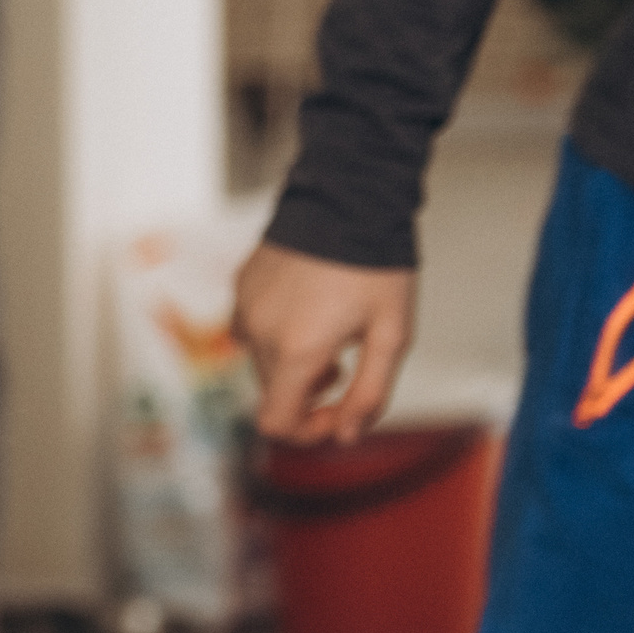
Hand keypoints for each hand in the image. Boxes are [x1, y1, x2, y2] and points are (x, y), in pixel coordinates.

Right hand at [231, 242, 416, 443]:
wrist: (348, 197)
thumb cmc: (376, 264)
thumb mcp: (392, 335)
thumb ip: (370, 395)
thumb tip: (347, 435)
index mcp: (297, 351)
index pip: (276, 424)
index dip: (306, 433)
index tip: (335, 413)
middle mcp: (259, 333)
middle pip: (273, 392)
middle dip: (307, 392)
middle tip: (344, 366)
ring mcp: (245, 308)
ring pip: (260, 361)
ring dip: (290, 363)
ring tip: (327, 334)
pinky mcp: (240, 286)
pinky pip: (251, 327)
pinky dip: (276, 333)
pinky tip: (308, 308)